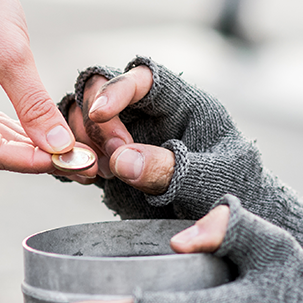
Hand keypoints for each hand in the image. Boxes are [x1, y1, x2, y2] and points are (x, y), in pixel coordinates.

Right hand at [0, 0, 92, 172]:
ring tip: (82, 155)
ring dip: (38, 149)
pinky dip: (26, 133)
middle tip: (91, 165)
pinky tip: (58, 139)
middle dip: (44, 158)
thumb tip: (60, 149)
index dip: (39, 162)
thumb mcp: (12, 55)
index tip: (80, 164)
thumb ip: (35, 105)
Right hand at [57, 58, 302, 262]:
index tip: (101, 114)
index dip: (118, 88)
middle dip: (96, 121)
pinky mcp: (111, 162)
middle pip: (102, 89)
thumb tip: (121, 160)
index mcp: (183, 103)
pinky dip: (70, 159)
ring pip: (83, 117)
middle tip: (108, 161)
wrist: (230, 223)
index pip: (146, 78)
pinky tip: (79, 176)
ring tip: (94, 172)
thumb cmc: (233, 191)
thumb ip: (171, 169)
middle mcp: (149, 113)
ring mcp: (127, 135)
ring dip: (78, 139)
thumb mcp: (211, 180)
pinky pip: (78, 149)